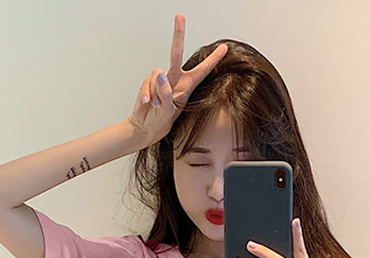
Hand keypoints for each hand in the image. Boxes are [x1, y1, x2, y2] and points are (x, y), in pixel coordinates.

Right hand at [126, 13, 227, 145]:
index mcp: (186, 86)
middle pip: (177, 53)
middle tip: (180, 16)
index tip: (224, 48)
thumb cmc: (161, 122)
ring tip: (157, 105)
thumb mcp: (168, 112)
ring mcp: (161, 80)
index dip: (213, 59)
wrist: (145, 127)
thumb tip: (161, 75)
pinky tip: (148, 103)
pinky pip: (147, 82)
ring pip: (158, 73)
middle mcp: (175, 79)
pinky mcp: (148, 82)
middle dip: (178, 34)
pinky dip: (147, 94)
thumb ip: (166, 95)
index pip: (202, 71)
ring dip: (157, 90)